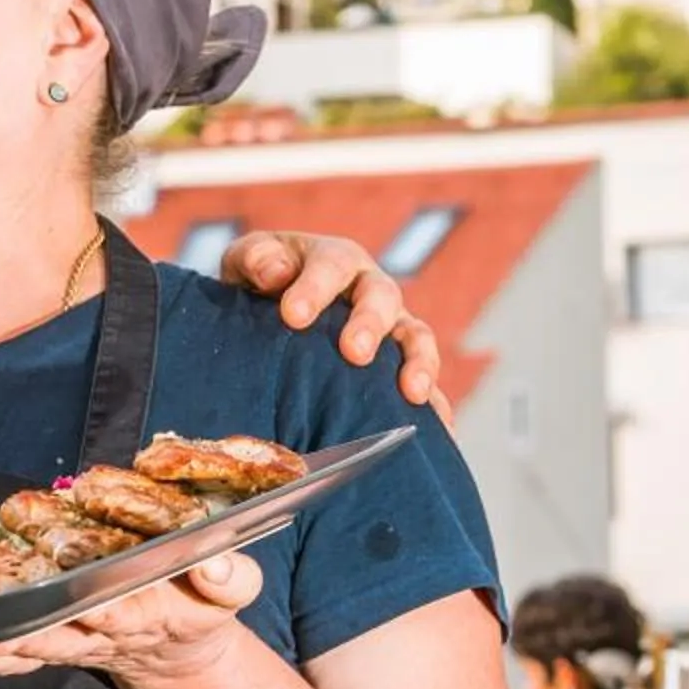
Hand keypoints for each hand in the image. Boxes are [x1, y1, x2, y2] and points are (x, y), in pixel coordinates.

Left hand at [0, 553, 261, 687]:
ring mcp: (66, 643)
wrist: (173, 645)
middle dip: (21, 636)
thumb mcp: (229, 591)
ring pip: (19, 649)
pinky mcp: (42, 645)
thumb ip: (229, 578)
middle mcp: (98, 634)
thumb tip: (217, 563)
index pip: (123, 613)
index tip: (88, 603)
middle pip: (57, 637)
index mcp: (148, 615)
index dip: (104, 610)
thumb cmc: (197, 603)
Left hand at [220, 231, 446, 409]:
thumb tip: (276, 273)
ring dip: (419, 362)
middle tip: (354, 353)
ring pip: (415, 336)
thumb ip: (256, 258)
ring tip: (413, 392)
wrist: (270, 310)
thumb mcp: (248, 262)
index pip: (332, 266)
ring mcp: (391, 327)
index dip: (315, 289)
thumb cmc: (262, 282)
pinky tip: (441, 430)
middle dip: (370, 324)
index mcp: (334, 259)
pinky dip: (436, 404)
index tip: (293, 316)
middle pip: (382, 297)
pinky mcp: (400, 365)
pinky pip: (425, 381)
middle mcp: (370, 289)